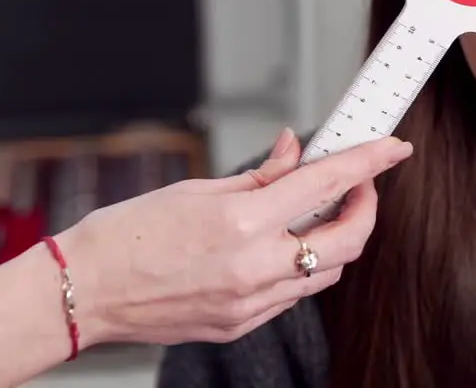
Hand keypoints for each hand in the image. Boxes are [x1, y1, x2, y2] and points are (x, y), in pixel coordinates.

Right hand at [54, 128, 412, 345]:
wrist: (84, 292)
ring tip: (315, 213)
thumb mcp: (196, 189)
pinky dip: (299, 267)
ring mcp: (249, 304)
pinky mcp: (239, 326)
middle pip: (347, 241)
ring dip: (333, 240)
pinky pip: (292, 296)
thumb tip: (295, 152)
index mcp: (242, 223)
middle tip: (358, 185)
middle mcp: (253, 268)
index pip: (326, 185)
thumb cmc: (126, 235)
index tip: (391, 149)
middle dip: (365, 209)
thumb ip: (258, 175)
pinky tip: (280, 247)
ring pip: (324, 273)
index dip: (368, 162)